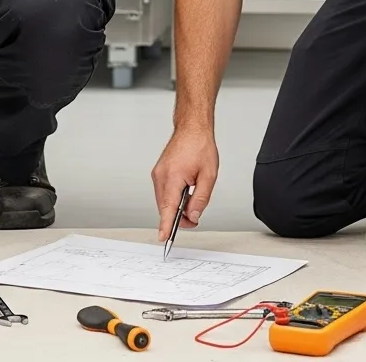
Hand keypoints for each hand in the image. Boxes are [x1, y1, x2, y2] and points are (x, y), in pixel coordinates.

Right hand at [151, 125, 218, 239]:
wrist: (192, 128)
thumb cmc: (200, 146)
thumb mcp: (208, 176)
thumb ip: (201, 199)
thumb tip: (193, 215)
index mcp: (173, 177)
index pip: (168, 208)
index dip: (166, 225)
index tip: (164, 237)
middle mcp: (161, 175)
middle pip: (165, 207)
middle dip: (178, 217)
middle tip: (194, 218)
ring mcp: (158, 173)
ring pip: (163, 200)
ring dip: (175, 207)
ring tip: (192, 199)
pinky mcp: (158, 172)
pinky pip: (163, 192)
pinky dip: (172, 198)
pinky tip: (184, 192)